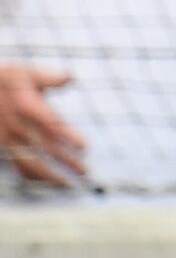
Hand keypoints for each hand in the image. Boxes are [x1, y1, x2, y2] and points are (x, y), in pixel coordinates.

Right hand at [0, 63, 83, 185]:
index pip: (50, 124)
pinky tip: (43, 181)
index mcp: (26, 106)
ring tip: (67, 184)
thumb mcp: (26, 74)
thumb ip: (50, 78)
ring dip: (49, 175)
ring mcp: (7, 139)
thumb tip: (70, 77)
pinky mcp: (1, 146)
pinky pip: (15, 165)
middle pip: (44, 148)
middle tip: (85, 172)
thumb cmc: (5, 81)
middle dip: (65, 161)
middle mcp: (16, 126)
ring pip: (29, 162)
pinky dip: (30, 175)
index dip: (67, 136)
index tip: (85, 147)